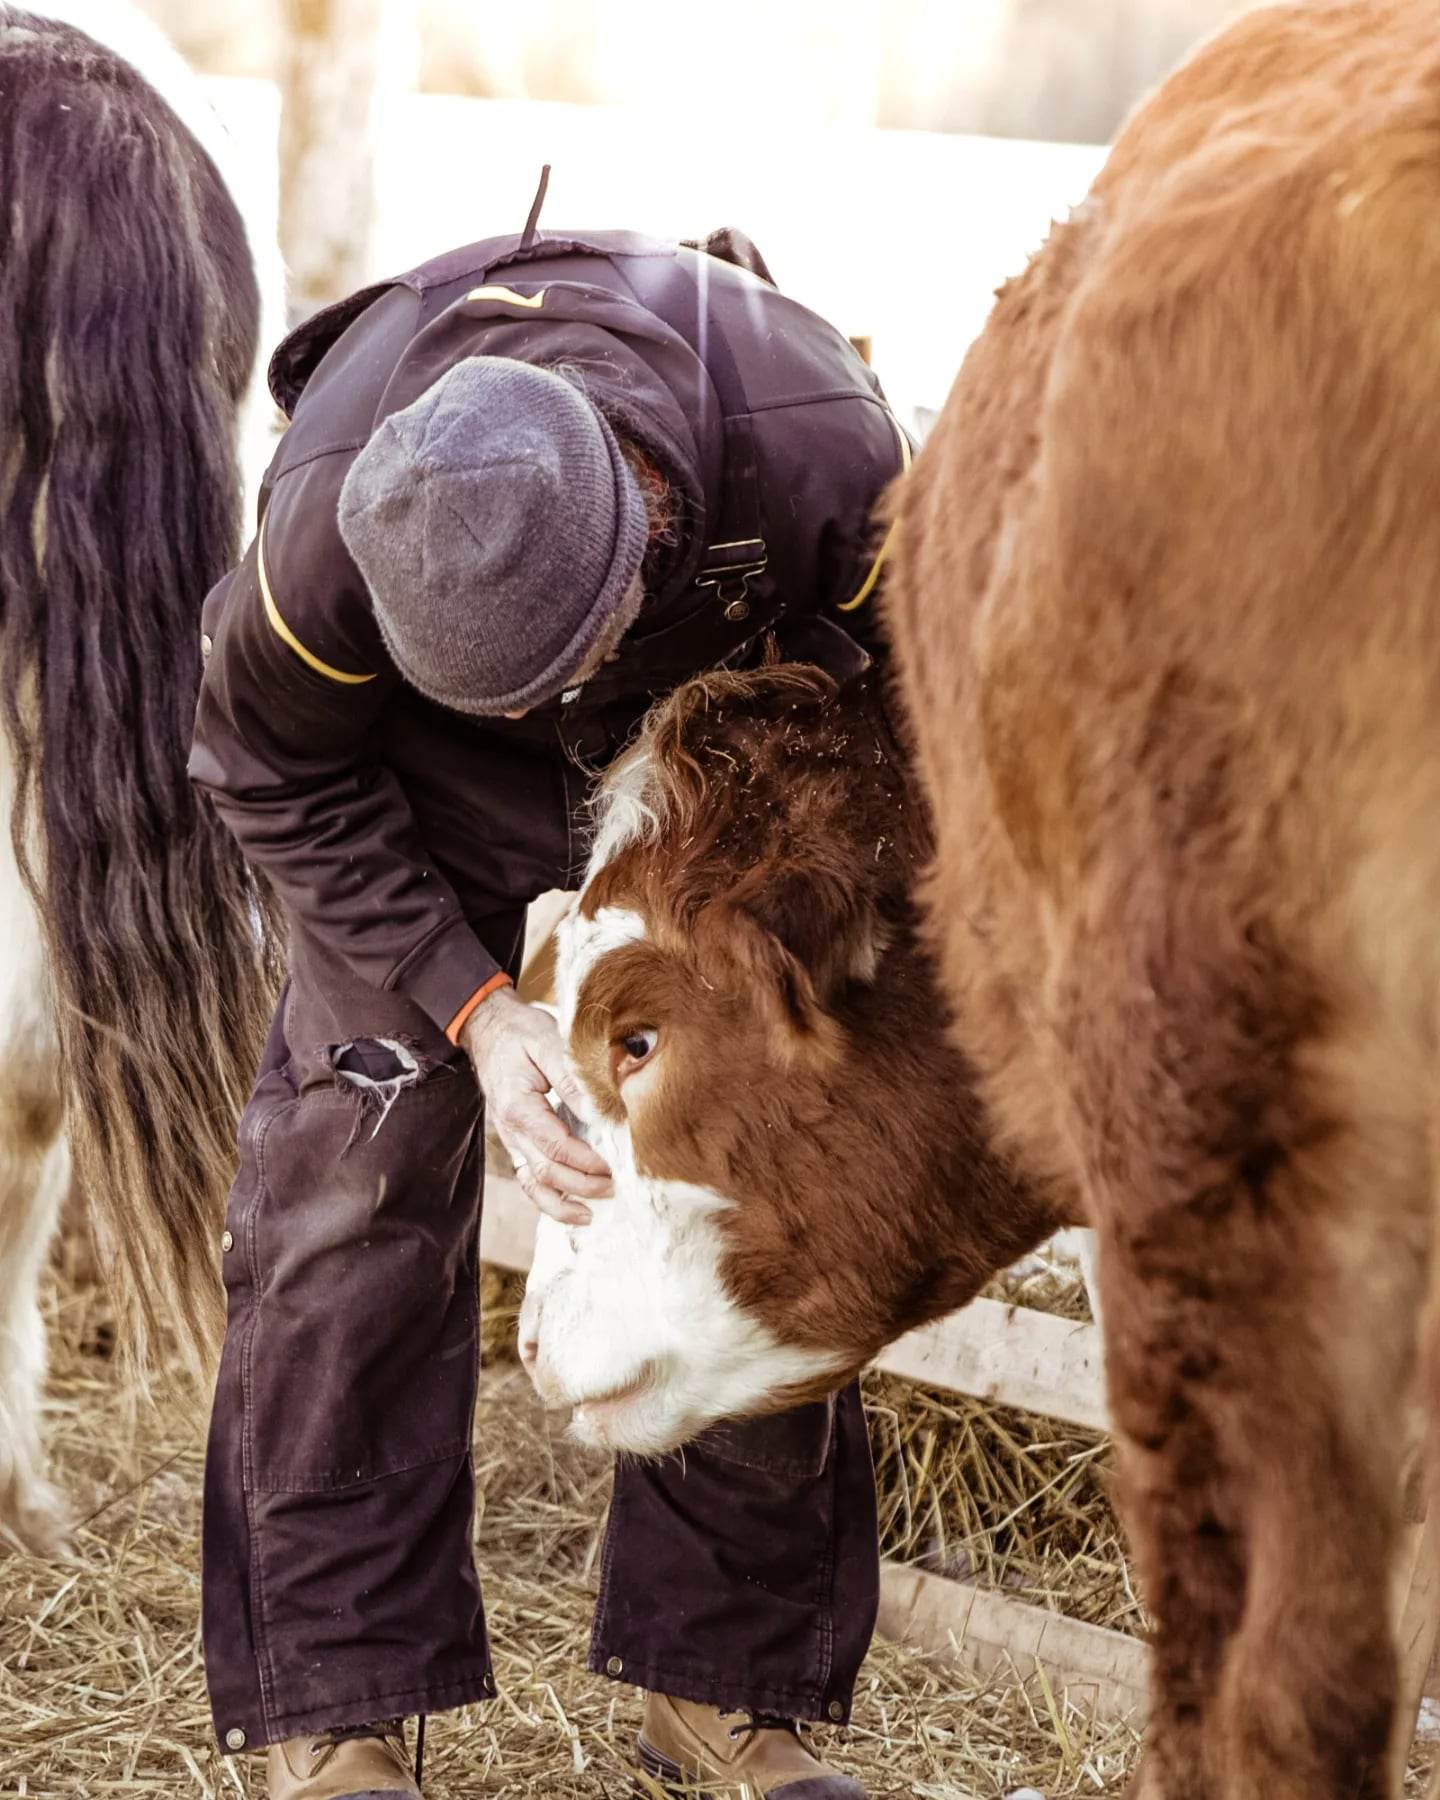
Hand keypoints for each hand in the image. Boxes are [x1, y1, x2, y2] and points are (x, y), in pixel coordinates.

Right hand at [461, 988, 612, 1224]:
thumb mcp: (548, 1044)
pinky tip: (574, 1209)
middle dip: (583, 1184)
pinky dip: (549, 1200)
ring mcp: (512, 1139)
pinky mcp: (517, 1142)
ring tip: (595, 1210)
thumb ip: (573, 1081)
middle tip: (617, 1184)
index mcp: (518, 1107)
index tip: (616, 1162)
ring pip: (535, 1184)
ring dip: (565, 1201)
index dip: (588, 1160)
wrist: (489, 1028)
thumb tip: (600, 1113)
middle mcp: (511, 1130)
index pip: (556, 1145)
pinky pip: (529, 1179)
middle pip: (547, 1171)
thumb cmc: (521, 1033)